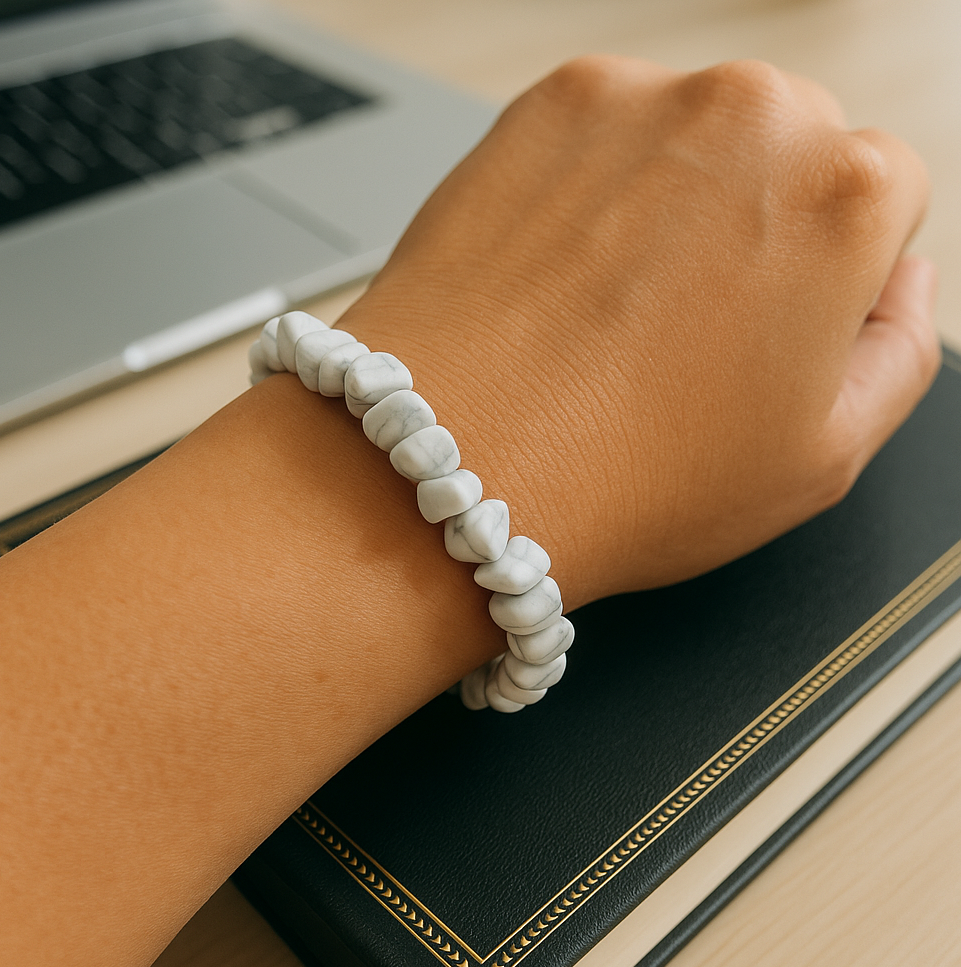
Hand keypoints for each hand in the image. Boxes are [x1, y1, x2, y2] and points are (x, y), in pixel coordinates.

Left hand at [337, 57, 938, 605]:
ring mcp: (638, 103)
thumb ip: (899, 352)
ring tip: (611, 312)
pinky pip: (603, 136)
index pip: (884, 196)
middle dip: (756, 225)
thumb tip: (900, 283)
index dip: (829, 274)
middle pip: (791, 151)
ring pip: (693, 137)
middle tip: (683, 327)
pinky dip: (594, 190)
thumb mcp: (821, 458)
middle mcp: (750, 116)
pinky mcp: (543, 108)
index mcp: (846, 196)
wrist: (453, 464)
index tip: (770, 324)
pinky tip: (563, 280)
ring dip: (671, 203)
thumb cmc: (627, 476)